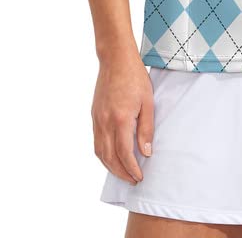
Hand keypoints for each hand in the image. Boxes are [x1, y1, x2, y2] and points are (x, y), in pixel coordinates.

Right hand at [91, 53, 154, 184]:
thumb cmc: (134, 77)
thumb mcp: (148, 102)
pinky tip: (111, 156)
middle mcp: (105, 123)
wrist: (115, 60)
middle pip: (109, 158)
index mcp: (120, 120)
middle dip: (121, 173)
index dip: (131, 169)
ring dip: (110, 166)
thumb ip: (146, 129)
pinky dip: (103, 154)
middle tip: (133, 180)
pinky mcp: (94, 116)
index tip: (139, 177)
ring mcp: (97, 119)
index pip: (124, 154)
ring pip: (99, 152)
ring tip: (123, 172)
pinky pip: (96, 142)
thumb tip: (146, 152)